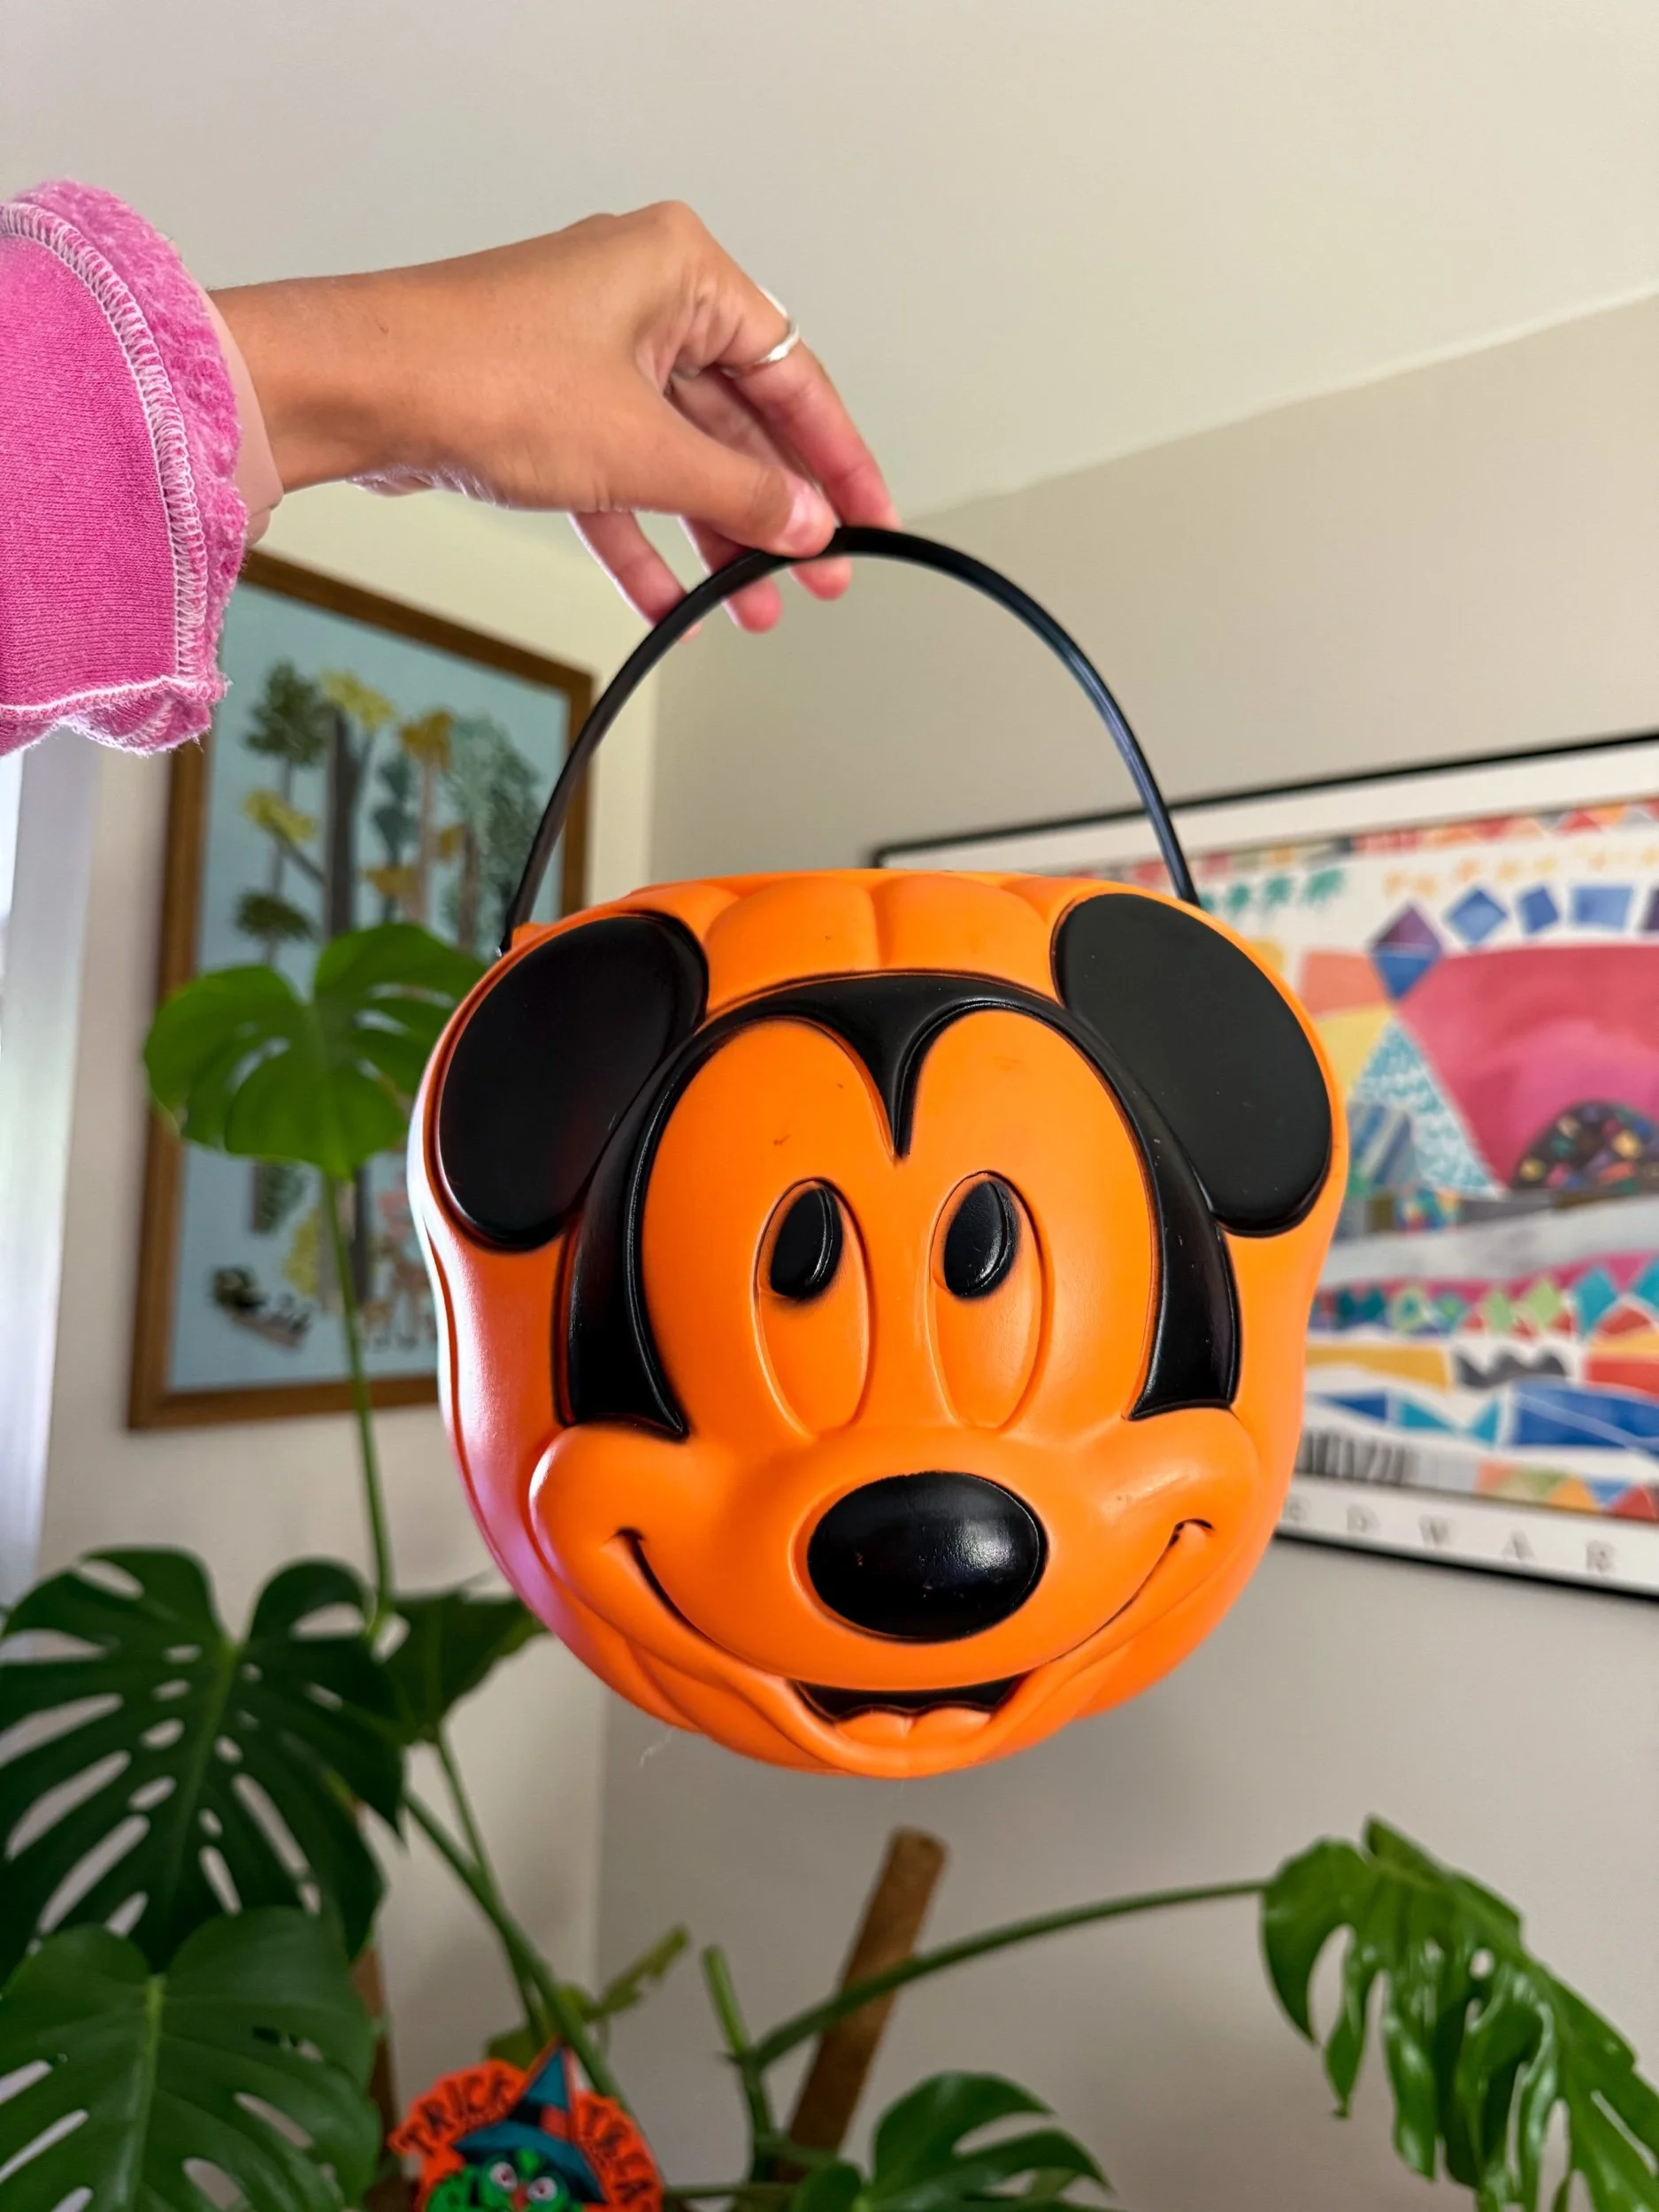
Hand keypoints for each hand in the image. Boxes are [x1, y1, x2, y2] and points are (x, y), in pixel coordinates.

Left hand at [213, 202, 896, 630]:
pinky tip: (672, 604)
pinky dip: (645, 541)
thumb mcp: (641, 449)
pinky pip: (621, 481)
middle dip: (776, 510)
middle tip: (818, 575)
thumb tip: (804, 523)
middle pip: (739, 420)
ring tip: (754, 605)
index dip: (838, 457)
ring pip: (680, 458)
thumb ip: (738, 492)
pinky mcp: (547, 407)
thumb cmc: (481, 374)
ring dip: (715, 538)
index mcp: (679, 270)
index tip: (870, 519)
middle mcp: (639, 300)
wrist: (360, 391)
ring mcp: (591, 356)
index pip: (792, 373)